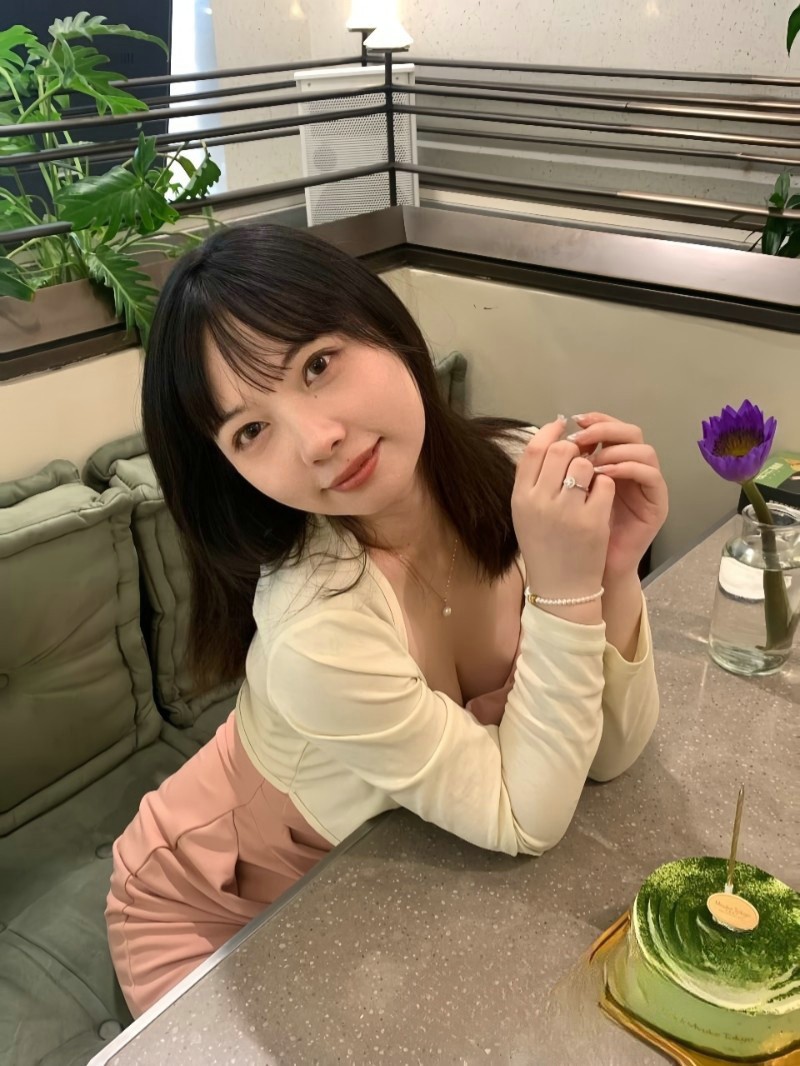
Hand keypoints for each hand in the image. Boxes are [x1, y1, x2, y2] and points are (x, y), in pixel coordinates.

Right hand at [512, 418, 615, 621]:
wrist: (560, 587)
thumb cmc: (542, 546)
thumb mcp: (525, 512)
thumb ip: (532, 479)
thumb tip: (548, 439)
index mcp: (520, 497)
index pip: (533, 450)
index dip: (549, 431)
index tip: (561, 426)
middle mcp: (540, 502)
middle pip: (561, 451)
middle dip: (574, 450)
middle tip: (579, 458)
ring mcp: (567, 511)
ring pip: (585, 464)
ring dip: (591, 468)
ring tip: (588, 485)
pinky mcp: (592, 521)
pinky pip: (605, 483)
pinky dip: (605, 487)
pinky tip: (599, 500)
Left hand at [567, 413, 667, 578]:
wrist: (588, 572)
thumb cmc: (573, 534)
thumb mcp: (563, 494)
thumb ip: (563, 467)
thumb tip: (554, 436)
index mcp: (611, 463)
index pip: (610, 429)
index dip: (594, 420)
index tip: (572, 421)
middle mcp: (632, 469)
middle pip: (630, 432)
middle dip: (605, 429)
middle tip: (581, 437)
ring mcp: (647, 486)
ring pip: (643, 450)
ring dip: (615, 450)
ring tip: (591, 462)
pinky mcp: (657, 503)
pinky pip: (650, 475)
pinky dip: (628, 469)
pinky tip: (605, 475)